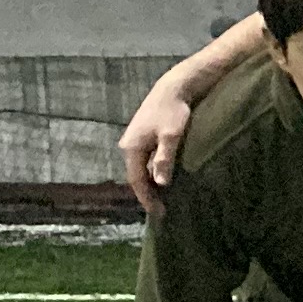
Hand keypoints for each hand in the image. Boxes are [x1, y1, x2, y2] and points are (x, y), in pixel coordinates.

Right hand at [120, 85, 198, 209]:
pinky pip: (145, 161)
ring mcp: (134, 140)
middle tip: (161, 211)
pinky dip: (152, 172)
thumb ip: (165, 158)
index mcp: (131, 148)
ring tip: (162, 199)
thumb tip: (159, 183)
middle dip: (147, 194)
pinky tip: (162, 179)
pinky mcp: (143, 136)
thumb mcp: (172, 136)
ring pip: (140, 169)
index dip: (147, 198)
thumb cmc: (174, 111)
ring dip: (149, 184)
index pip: (136, 180)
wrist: (173, 88)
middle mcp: (128, 145)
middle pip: (135, 176)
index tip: (158, 213)